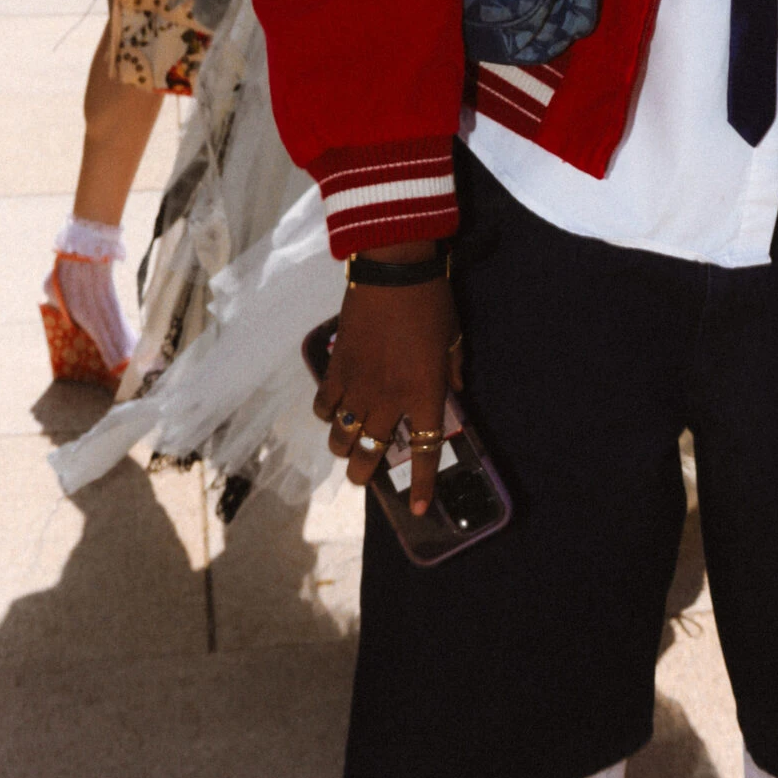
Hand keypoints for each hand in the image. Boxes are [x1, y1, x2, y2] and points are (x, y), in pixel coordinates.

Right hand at [314, 258, 460, 512]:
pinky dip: (325, 413)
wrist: (394, 269)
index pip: (425, 451)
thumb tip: (454, 389)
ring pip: (340, 435)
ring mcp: (358, 385)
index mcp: (424, 393)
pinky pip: (323, 404)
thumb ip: (453, 369)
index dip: (422, 484)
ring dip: (342, 446)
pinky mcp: (337, 367)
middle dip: (363, 472)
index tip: (420, 508)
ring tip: (345, 444)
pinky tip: (331, 410)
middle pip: (368, 452)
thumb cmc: (432, 300)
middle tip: (363, 474)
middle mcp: (389, 399)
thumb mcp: (454, 337)